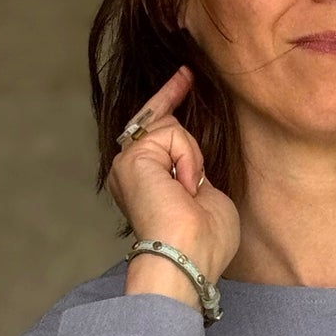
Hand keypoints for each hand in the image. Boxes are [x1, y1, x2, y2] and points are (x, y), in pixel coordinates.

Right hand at [107, 64, 239, 281]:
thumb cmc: (204, 242)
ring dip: (193, 156)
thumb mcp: (208, 197)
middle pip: (154, 121)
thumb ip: (197, 174)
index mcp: (147, 184)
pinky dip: (188, 158)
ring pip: (170, 128)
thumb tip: (192, 165)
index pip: (156, 134)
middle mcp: (129, 172)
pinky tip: (185, 186)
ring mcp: (127, 163)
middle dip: (172, 102)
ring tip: (191, 191)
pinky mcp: (131, 158)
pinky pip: (172, 134)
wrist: (188, 257)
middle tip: (188, 82)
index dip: (168, 103)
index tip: (185, 78)